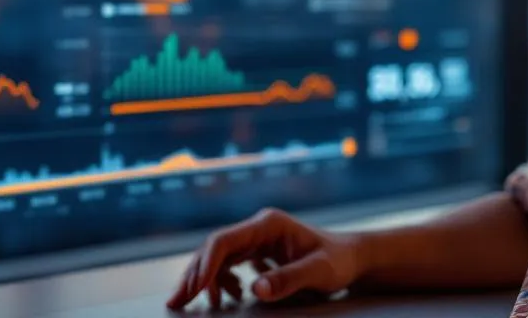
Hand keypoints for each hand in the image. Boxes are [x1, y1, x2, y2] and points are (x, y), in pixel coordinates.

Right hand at [166, 207, 361, 310]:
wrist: (352, 258)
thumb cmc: (338, 261)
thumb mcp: (319, 272)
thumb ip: (289, 279)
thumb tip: (256, 289)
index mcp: (267, 224)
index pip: (225, 240)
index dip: (205, 265)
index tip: (195, 290)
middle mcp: (257, 228)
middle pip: (214, 248)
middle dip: (194, 275)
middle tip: (175, 302)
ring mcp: (256, 239)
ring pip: (217, 257)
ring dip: (203, 279)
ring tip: (195, 304)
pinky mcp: (258, 252)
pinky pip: (229, 264)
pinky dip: (222, 281)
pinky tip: (231, 297)